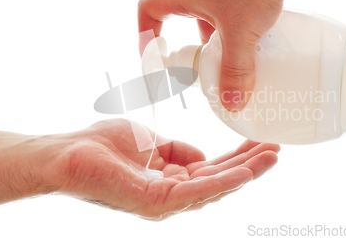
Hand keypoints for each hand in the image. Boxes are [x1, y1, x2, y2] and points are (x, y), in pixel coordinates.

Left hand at [0, 119, 279, 219]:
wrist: (69, 153)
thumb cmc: (103, 148)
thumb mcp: (152, 143)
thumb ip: (178, 152)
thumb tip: (202, 158)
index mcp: (172, 181)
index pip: (213, 170)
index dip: (238, 158)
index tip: (260, 142)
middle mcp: (173, 196)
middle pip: (220, 181)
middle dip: (250, 165)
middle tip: (276, 149)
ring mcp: (165, 202)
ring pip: (215, 188)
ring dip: (246, 172)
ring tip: (271, 156)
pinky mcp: (155, 203)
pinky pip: (197, 191)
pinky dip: (224, 180)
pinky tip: (246, 170)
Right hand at [138, 0, 311, 110]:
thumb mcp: (238, 32)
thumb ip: (235, 68)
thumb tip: (231, 102)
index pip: (150, 11)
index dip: (146, 33)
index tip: (156, 56)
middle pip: (189, 27)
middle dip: (197, 52)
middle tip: (208, 74)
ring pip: (219, 26)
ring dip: (227, 47)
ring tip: (240, 69)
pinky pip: (242, 20)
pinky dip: (247, 36)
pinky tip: (261, 52)